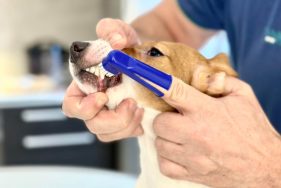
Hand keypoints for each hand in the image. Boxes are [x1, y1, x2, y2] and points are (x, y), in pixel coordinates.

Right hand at [62, 18, 143, 141]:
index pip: (71, 106)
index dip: (83, 108)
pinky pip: (123, 135)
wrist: (144, 59)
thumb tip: (116, 41)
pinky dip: (134, 129)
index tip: (103, 97)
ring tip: (140, 108)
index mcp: (85, 86)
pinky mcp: (122, 123)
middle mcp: (93, 105)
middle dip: (113, 119)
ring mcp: (108, 116)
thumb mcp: (120, 33)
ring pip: (107, 134)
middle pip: (92, 124)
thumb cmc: (127, 48)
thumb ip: (113, 30)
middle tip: (131, 104)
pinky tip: (143, 116)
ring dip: (126, 125)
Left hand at [153, 77, 280, 186]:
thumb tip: (203, 74)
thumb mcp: (243, 97)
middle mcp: (196, 134)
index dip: (156, 83)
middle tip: (175, 118)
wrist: (265, 166)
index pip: (174, 92)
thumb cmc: (254, 130)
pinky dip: (167, 158)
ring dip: (166, 138)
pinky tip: (178, 152)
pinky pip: (165, 165)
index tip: (146, 78)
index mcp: (207, 111)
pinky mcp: (192, 174)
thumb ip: (222, 81)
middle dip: (163, 118)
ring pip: (160, 144)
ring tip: (179, 135)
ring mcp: (193, 157)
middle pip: (159, 123)